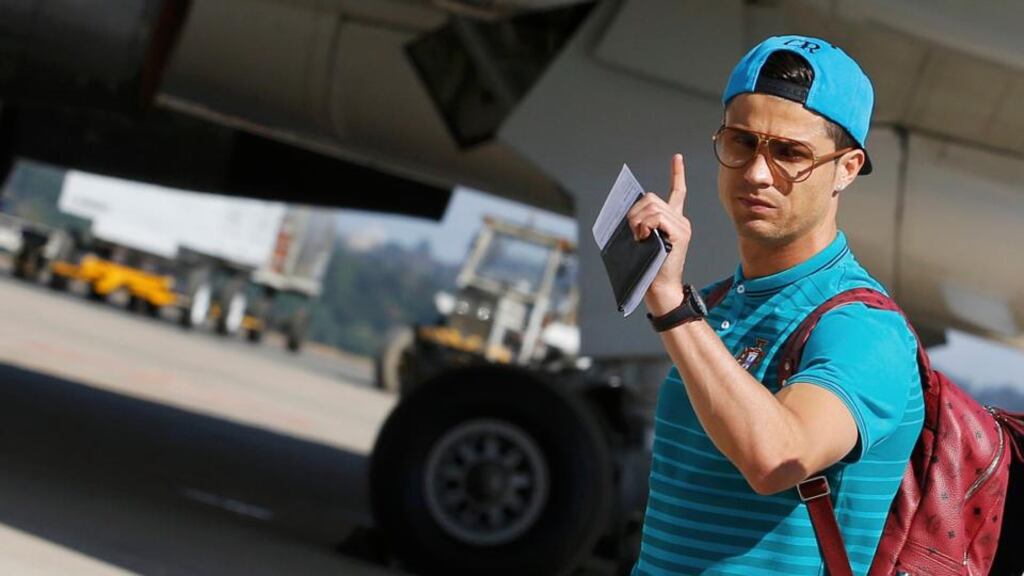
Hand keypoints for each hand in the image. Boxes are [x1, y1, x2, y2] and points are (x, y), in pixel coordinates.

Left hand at [626, 154, 690, 313]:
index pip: (678, 191)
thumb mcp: (642, 239)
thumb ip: (641, 222)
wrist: (658, 288)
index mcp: (674, 221)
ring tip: (638, 238)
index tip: (677, 158)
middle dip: (635, 212)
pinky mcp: (681, 233)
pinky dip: (645, 225)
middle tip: (632, 232)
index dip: (677, 174)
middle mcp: (681, 220)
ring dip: (637, 220)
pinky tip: (644, 237)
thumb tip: (629, 212)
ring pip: (652, 207)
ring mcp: (682, 226)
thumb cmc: (647, 266)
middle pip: (652, 198)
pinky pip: (657, 217)